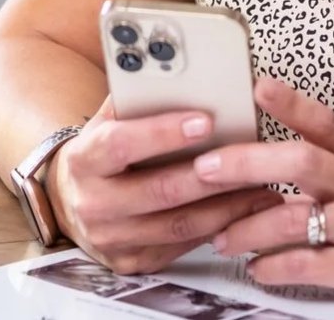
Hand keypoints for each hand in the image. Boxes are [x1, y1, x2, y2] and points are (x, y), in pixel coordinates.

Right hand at [46, 97, 282, 273]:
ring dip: (226, 208)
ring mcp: (112, 239)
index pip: (123, 144)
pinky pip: (180, 247)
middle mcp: (94, 203)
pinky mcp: (131, 263)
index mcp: (85, 159)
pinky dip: (216, 229)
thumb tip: (177, 70)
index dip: (163, 133)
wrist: (71, 200)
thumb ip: (136, 98)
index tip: (206, 120)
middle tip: (252, 159)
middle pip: (160, 191)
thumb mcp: (107, 120)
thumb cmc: (103, 150)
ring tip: (263, 188)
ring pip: (177, 225)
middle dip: (212, 175)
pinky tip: (244, 213)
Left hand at [196, 77, 333, 306]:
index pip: (324, 123)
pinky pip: (312, 264)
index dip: (292, 103)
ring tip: (221, 236)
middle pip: (302, 163)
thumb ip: (321, 165)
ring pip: (298, 218)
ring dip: (250, 228)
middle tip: (206, 168)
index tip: (258, 87)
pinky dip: (277, 266)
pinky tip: (256, 267)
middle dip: (249, 164)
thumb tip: (257, 158)